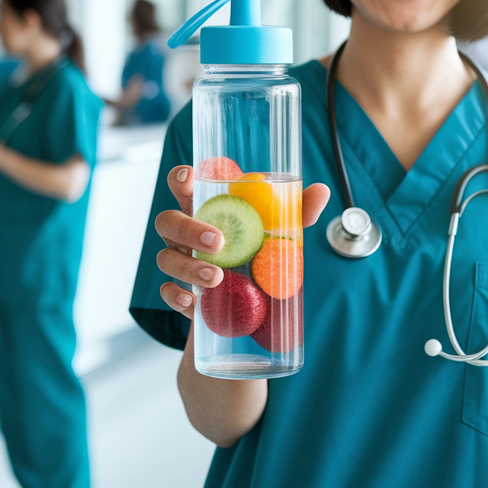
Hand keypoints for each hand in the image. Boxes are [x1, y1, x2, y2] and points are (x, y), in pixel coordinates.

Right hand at [156, 166, 329, 316]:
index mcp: (205, 211)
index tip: (190, 178)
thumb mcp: (279, 235)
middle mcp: (186, 233)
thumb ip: (297, 213)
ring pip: (165, 257)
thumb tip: (322, 191)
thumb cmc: (258, 256)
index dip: (179, 178)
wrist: (252, 310)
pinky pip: (166, 292)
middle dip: (188, 228)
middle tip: (219, 241)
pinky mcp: (181, 293)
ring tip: (217, 278)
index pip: (182, 186)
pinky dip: (176, 296)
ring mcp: (180, 261)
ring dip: (189, 266)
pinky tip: (193, 304)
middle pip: (168, 221)